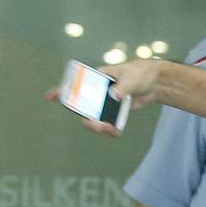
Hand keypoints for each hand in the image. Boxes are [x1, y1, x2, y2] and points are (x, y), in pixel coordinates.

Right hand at [43, 59, 163, 137]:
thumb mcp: (132, 78)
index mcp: (98, 78)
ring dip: (98, 127)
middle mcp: (98, 91)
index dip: (62, 90)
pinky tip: (116, 132)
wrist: (155, 82)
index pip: (76, 83)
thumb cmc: (140, 73)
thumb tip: (113, 95)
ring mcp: (105, 102)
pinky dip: (110, 130)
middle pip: (84, 107)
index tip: (50, 96)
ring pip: (94, 118)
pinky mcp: (114, 111)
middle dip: (87, 119)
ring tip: (110, 130)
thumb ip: (123, 87)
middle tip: (97, 124)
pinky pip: (107, 123)